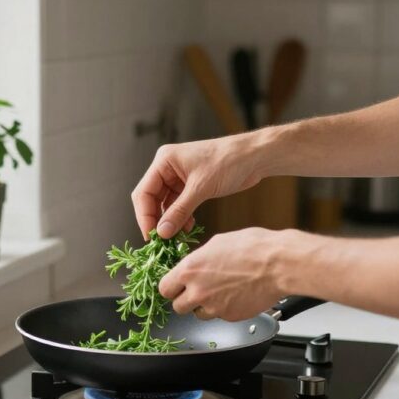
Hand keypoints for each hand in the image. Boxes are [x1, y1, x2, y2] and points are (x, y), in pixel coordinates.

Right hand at [132, 135, 264, 239]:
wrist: (255, 156)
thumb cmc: (228, 163)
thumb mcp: (201, 188)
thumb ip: (179, 211)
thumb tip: (162, 233)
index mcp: (164, 161)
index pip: (143, 192)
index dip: (144, 216)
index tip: (151, 237)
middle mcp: (167, 168)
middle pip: (151, 199)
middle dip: (156, 220)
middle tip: (162, 241)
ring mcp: (178, 176)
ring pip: (165, 204)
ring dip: (170, 221)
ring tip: (176, 238)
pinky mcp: (190, 185)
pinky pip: (178, 205)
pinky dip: (181, 217)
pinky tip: (188, 229)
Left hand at [158, 228, 288, 320]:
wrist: (278, 264)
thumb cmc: (253, 248)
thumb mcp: (217, 243)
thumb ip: (199, 259)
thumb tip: (194, 264)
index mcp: (190, 270)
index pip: (164, 288)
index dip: (171, 287)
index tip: (176, 286)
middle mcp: (198, 291)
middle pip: (178, 307)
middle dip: (185, 299)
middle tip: (197, 290)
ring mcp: (213, 307)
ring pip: (198, 314)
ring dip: (204, 306)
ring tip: (219, 291)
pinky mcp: (230, 317)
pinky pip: (219, 316)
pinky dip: (224, 309)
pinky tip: (234, 295)